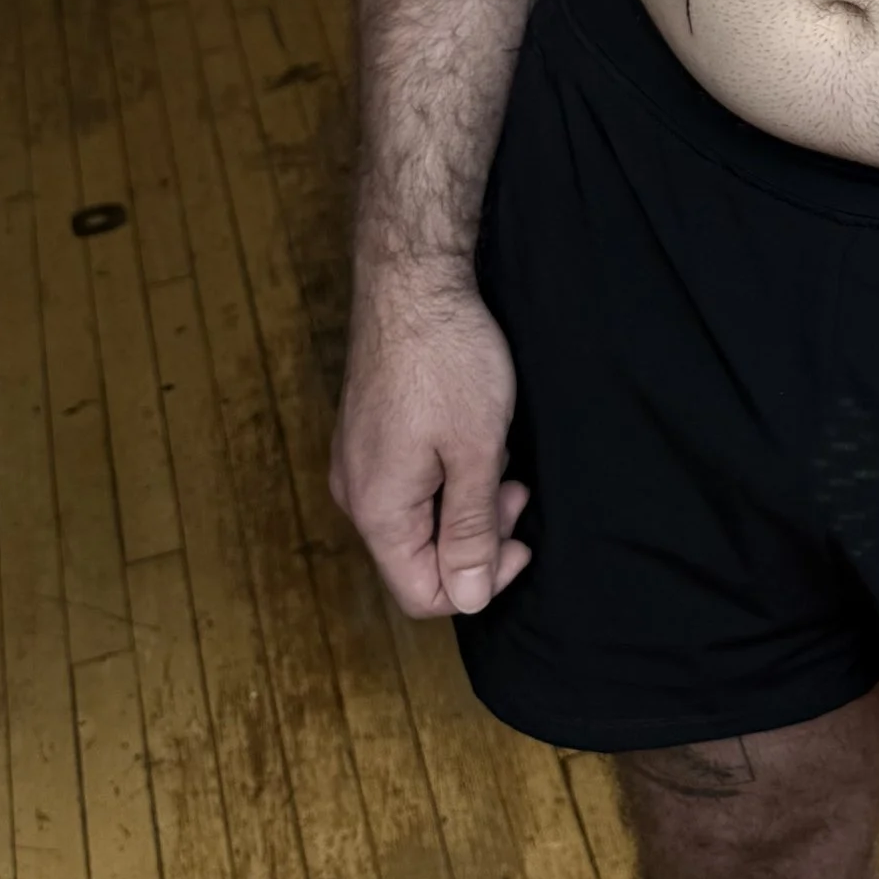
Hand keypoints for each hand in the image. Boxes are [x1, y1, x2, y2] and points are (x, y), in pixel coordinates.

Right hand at [331, 269, 531, 617]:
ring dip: (467, 499)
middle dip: (478, 534)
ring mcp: (359, 461)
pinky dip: (449, 472)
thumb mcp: (476, 451)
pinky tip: (475, 432)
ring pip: (419, 517)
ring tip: (499, 450)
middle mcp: (357, 494)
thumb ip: (470, 530)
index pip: (422, 594)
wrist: (411, 280)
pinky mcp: (369, 433)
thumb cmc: (448, 359)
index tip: (522, 541)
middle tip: (517, 489)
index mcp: (377, 510)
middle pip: (419, 557)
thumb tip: (471, 599)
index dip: (478, 582)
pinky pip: (411, 481)